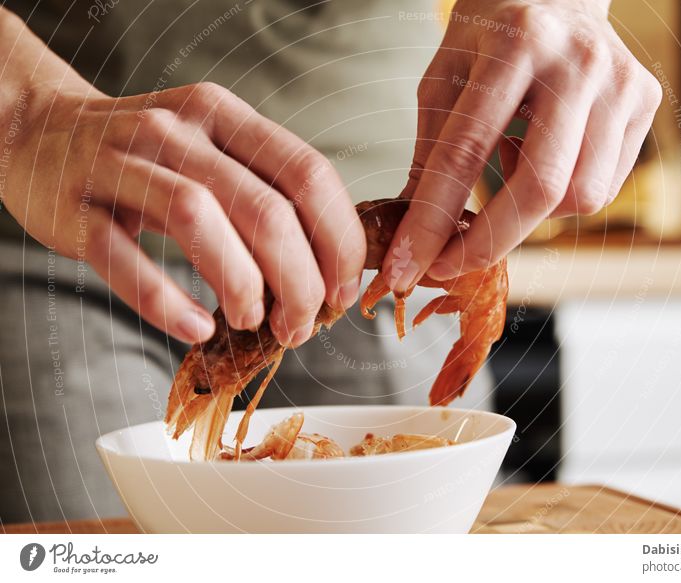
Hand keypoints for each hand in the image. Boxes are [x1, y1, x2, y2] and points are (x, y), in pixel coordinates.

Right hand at [5, 81, 365, 344]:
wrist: (39, 133)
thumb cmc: (147, 159)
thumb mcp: (211, 150)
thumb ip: (267, 191)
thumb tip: (332, 267)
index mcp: (223, 116)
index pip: (309, 175)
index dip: (339, 242)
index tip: (343, 291)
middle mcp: (177, 131)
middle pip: (266, 210)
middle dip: (300, 283)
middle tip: (299, 324)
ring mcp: (120, 165)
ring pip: (200, 222)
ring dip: (243, 286)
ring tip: (252, 321)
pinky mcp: (74, 208)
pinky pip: (124, 259)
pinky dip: (166, 301)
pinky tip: (196, 326)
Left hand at [385, 0, 661, 288]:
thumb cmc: (492, 34)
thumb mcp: (445, 75)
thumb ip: (431, 151)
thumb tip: (418, 233)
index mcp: (515, 42)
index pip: (467, 150)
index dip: (434, 219)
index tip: (407, 267)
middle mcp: (578, 62)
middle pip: (540, 186)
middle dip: (487, 243)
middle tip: (448, 264)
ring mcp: (621, 83)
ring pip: (579, 197)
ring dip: (529, 216)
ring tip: (506, 173)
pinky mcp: (646, 102)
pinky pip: (602, 186)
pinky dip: (561, 197)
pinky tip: (539, 160)